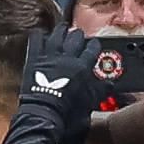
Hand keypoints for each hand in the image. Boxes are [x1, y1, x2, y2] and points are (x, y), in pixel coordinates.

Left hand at [19, 26, 101, 143]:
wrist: (45, 115)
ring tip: (63, 29)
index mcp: (83, 67)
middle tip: (78, 35)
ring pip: (58, 34)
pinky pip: (36, 39)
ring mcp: (50, 56)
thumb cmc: (68, 113)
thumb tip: (109, 85)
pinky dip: (39, 35)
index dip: (94, 45)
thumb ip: (101, 90)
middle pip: (76, 37)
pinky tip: (40, 34)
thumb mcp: (91, 103)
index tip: (94, 44)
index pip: (92, 49)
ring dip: (61, 30)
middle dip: (78, 35)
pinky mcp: (35, 59)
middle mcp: (68, 58)